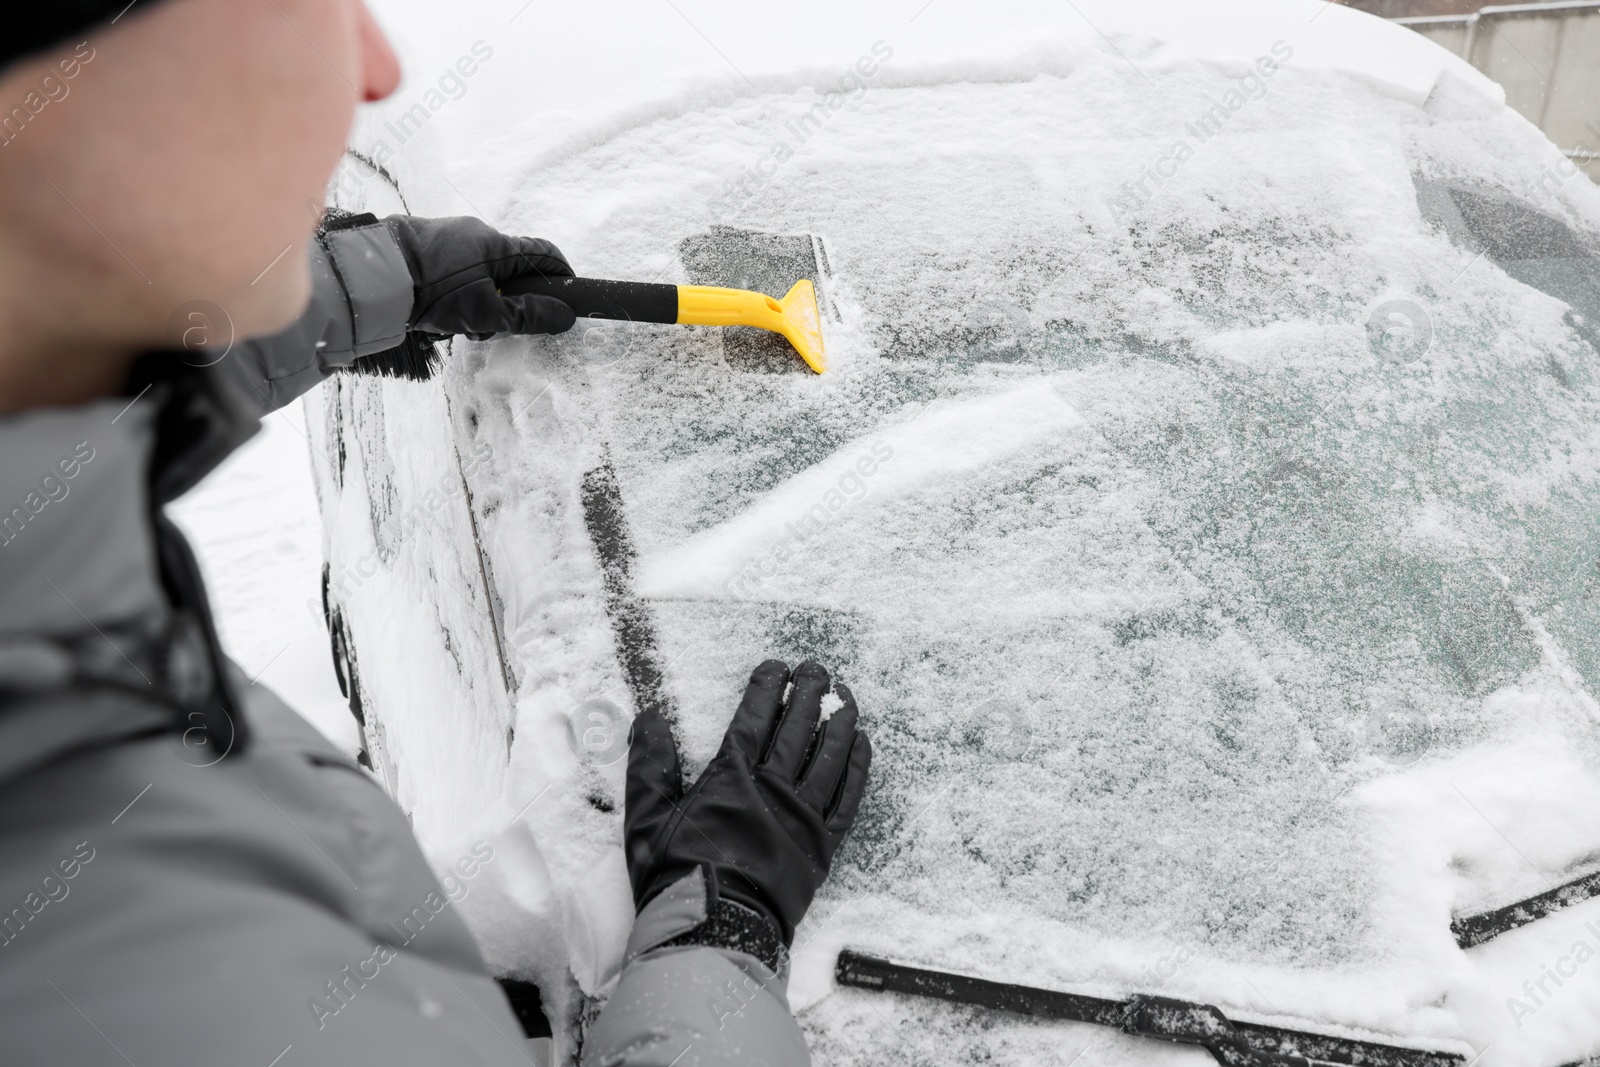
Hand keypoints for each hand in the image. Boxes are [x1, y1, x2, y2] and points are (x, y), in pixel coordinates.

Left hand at [385, 215, 575, 337]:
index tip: (567, 298)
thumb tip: (564, 315)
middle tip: (495, 327)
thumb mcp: (484, 312)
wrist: (369, 274)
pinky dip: (457, 292)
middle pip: (510, 268)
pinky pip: (455, 269)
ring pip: (481, 272)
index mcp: (497, 244)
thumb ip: (526, 316)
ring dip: (480, 300)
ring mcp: (448, 235)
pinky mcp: (425, 244)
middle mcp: (475, 232)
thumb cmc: (432, 290)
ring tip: (458, 326)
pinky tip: (438, 312)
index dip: (561, 274)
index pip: (544, 254)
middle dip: (510, 300)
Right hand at [624, 660, 871, 943]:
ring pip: (829, 757)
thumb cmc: (676, 877)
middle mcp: (772, 789)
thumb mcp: (646, 819)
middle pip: (798, 729)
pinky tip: (860, 744)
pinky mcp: (822, 845)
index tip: (777, 667)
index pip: (754, 718)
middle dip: (809, 693)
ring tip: (845, 697)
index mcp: (731, 778)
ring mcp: (802, 816)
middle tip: (817, 670)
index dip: (767, 688)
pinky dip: (856, 767)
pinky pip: (848, 798)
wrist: (714, 931)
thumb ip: (649, 766)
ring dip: (838, 722)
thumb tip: (648, 719)